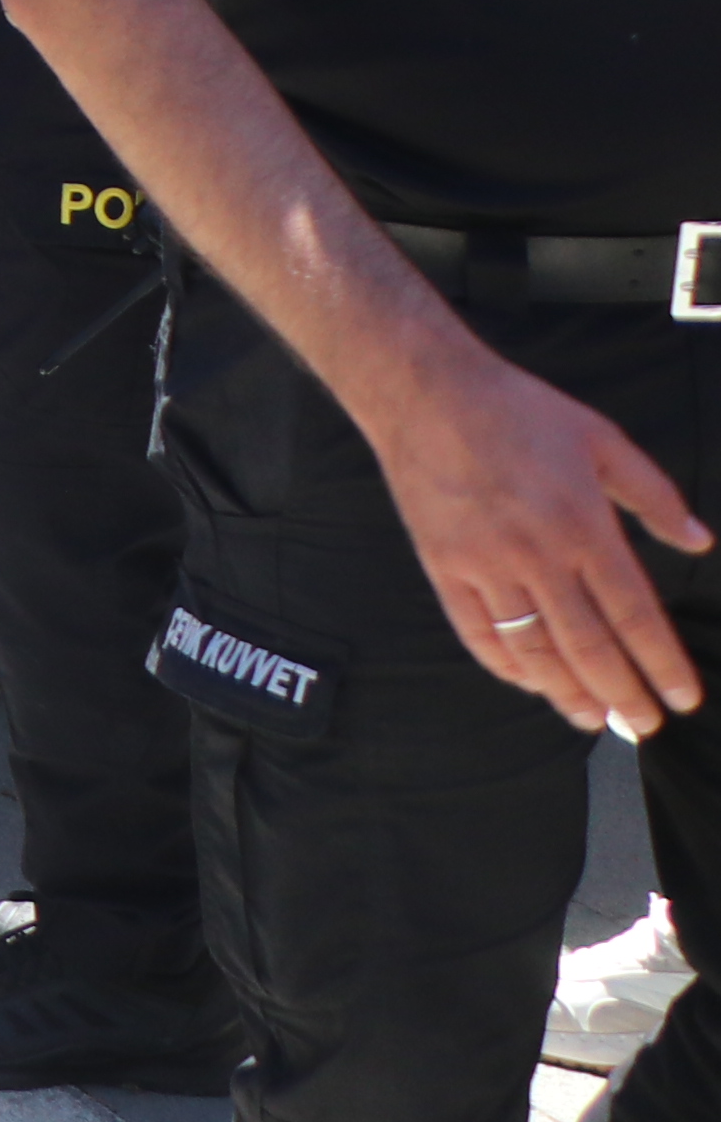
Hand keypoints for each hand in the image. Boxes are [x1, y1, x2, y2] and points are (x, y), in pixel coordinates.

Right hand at [364, 330, 709, 739]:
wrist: (428, 393)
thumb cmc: (520, 411)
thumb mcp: (603, 440)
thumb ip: (654, 496)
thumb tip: (697, 542)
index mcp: (583, 526)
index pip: (633, 614)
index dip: (661, 663)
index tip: (682, 698)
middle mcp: (537, 555)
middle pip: (587, 645)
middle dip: (621, 694)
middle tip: (643, 727)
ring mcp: (486, 565)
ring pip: (533, 648)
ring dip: (566, 693)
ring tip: (591, 720)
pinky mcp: (445, 566)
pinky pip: (477, 631)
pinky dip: (506, 666)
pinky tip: (531, 683)